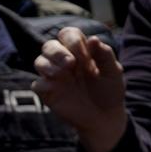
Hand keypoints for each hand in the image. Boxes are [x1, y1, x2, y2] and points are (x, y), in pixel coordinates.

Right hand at [33, 27, 127, 151]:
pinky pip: (37, 84)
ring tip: (64, 73)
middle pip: (49, 46)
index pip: (67, 34)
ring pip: (39, 61)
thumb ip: (104, 54)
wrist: (104, 116)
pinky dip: (44, 83)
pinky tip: (57, 88)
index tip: (86, 55)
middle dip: (58, 52)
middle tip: (71, 63)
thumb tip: (93, 39)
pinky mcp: (48, 93)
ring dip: (49, 64)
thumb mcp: (113, 71)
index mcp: (79, 51)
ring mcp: (54, 77)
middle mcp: (64, 61)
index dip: (73, 40)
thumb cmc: (109, 91)